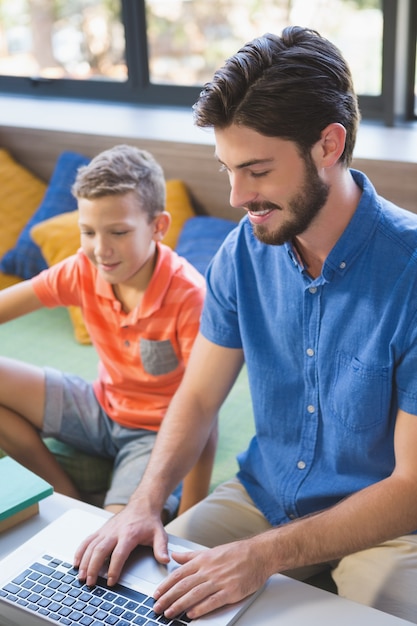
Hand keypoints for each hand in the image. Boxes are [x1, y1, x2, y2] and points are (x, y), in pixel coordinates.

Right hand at [73, 504, 169, 586]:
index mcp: (129, 534)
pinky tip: (76, 563)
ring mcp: (106, 530)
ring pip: (91, 546)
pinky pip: (88, 540)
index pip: (119, 554)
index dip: (114, 569)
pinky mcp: (101, 530)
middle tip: (90, 583)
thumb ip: (161, 548)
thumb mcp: (159, 534)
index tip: (111, 581)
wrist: (142, 505)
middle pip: (100, 550)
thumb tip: (166, 560)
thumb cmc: (149, 521)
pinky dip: (80, 551)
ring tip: (81, 577)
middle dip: (93, 567)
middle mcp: (115, 532)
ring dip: (85, 562)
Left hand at [153, 538, 269, 619]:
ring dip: (179, 605)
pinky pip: (212, 601)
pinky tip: (191, 614)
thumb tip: (175, 556)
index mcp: (203, 560)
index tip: (156, 593)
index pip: (179, 574)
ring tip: (169, 613)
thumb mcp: (211, 551)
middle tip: (157, 606)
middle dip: (168, 597)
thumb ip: (191, 556)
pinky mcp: (230, 591)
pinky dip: (201, 608)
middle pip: (183, 585)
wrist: (259, 554)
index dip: (165, 585)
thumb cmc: (237, 553)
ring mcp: (220, 581)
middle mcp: (209, 570)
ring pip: (195, 594)